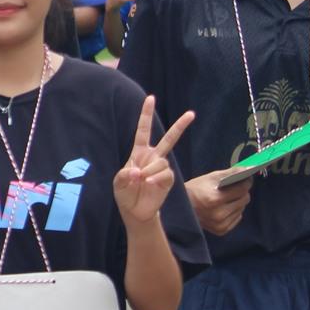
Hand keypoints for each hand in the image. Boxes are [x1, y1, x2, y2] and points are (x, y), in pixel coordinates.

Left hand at [112, 96, 195, 226]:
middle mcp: (153, 157)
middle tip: (192, 114)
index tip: (151, 98)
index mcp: (139, 152)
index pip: (143, 130)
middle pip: (169, 139)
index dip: (146, 114)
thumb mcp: (118, 183)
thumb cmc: (125, 194)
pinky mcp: (168, 179)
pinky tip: (149, 184)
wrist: (135, 211)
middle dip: (180, 126)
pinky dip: (156, 178)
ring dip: (150, 171)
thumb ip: (124, 175)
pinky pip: (165, 174)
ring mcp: (161, 168)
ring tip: (142, 180)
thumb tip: (137, 171)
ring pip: (161, 162)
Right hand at [184, 167, 251, 236]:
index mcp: (215, 199)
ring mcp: (220, 224)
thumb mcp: (210, 177)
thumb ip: (231, 173)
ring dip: (237, 202)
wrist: (180, 208)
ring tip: (225, 199)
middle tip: (231, 189)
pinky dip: (233, 212)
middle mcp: (219, 214)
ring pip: (242, 209)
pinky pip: (237, 218)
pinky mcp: (221, 230)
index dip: (245, 182)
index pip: (242, 190)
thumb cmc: (195, 189)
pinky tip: (223, 208)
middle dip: (241, 192)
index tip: (244, 179)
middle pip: (244, 200)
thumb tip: (248, 169)